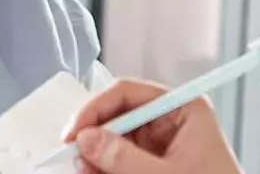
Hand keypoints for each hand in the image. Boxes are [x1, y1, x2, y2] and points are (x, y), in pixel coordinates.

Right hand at [63, 79, 241, 173]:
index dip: (97, 109)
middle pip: (119, 117)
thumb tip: (88, 139)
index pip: (129, 93)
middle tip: (74, 157)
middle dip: (95, 137)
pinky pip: (123, 161)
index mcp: (184, 110)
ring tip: (85, 171)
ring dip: (97, 156)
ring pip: (116, 141)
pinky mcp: (156, 166)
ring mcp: (163, 146)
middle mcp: (171, 123)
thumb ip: (125, 159)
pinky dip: (106, 169)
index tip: (75, 132)